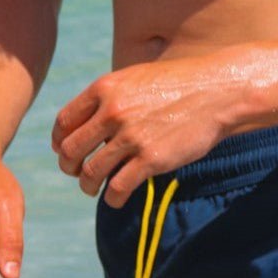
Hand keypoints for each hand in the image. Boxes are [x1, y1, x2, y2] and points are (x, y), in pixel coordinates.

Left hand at [51, 56, 241, 208]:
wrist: (217, 92)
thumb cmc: (178, 84)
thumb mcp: (135, 78)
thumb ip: (109, 97)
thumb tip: (85, 121)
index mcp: (105, 88)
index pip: (64, 122)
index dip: (60, 142)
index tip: (65, 151)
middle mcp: (113, 111)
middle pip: (71, 150)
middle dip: (68, 167)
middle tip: (77, 173)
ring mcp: (132, 136)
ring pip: (90, 172)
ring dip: (87, 185)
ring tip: (93, 188)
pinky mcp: (151, 159)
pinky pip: (117, 188)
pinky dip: (112, 199)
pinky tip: (116, 199)